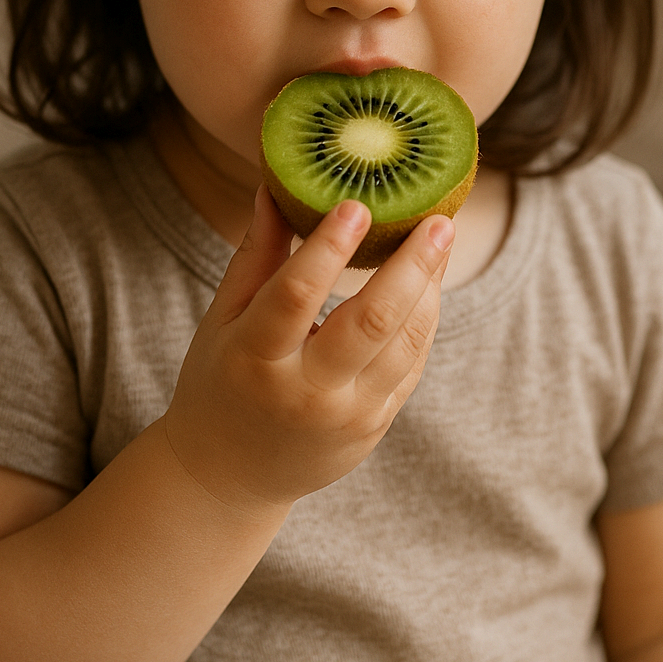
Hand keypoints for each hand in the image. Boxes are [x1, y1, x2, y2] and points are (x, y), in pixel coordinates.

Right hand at [164, 185, 452, 509]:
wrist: (228, 476)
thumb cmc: (221, 380)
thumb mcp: (222, 319)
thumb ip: (255, 255)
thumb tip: (275, 185)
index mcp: (254, 359)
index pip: (295, 296)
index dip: (327, 249)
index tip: (357, 203)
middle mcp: (304, 393)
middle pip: (369, 323)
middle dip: (410, 266)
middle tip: (438, 218)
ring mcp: (346, 416)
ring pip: (404, 344)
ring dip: (429, 288)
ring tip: (441, 237)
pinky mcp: (374, 426)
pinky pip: (410, 365)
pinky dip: (424, 320)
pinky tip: (429, 281)